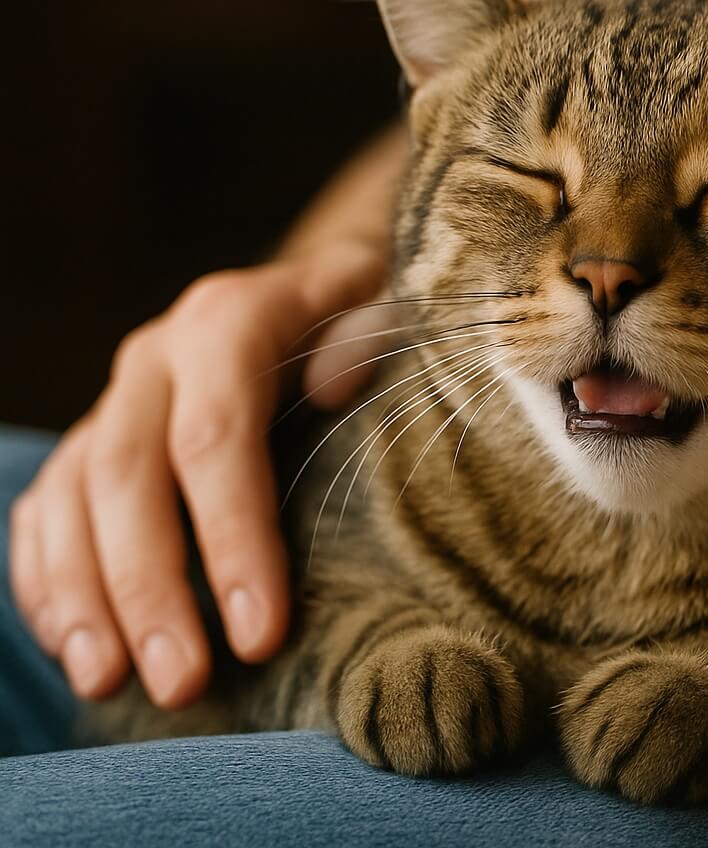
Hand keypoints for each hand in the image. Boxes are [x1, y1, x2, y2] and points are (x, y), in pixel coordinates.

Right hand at [8, 243, 388, 707]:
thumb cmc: (373, 322)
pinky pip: (45, 513)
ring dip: (85, 600)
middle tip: (183, 686)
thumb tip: (336, 384)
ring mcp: (115, 401)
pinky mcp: (91, 441)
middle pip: (129, 477)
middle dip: (149, 592)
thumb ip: (372, 337)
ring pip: (71, 501)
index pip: (216, 436)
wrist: (326, 293)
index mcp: (229, 321)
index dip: (232, 539)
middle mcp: (156, 359)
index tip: (263, 635)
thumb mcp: (392, 311)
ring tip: (108, 685)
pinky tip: (75, 649)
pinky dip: (49, 583)